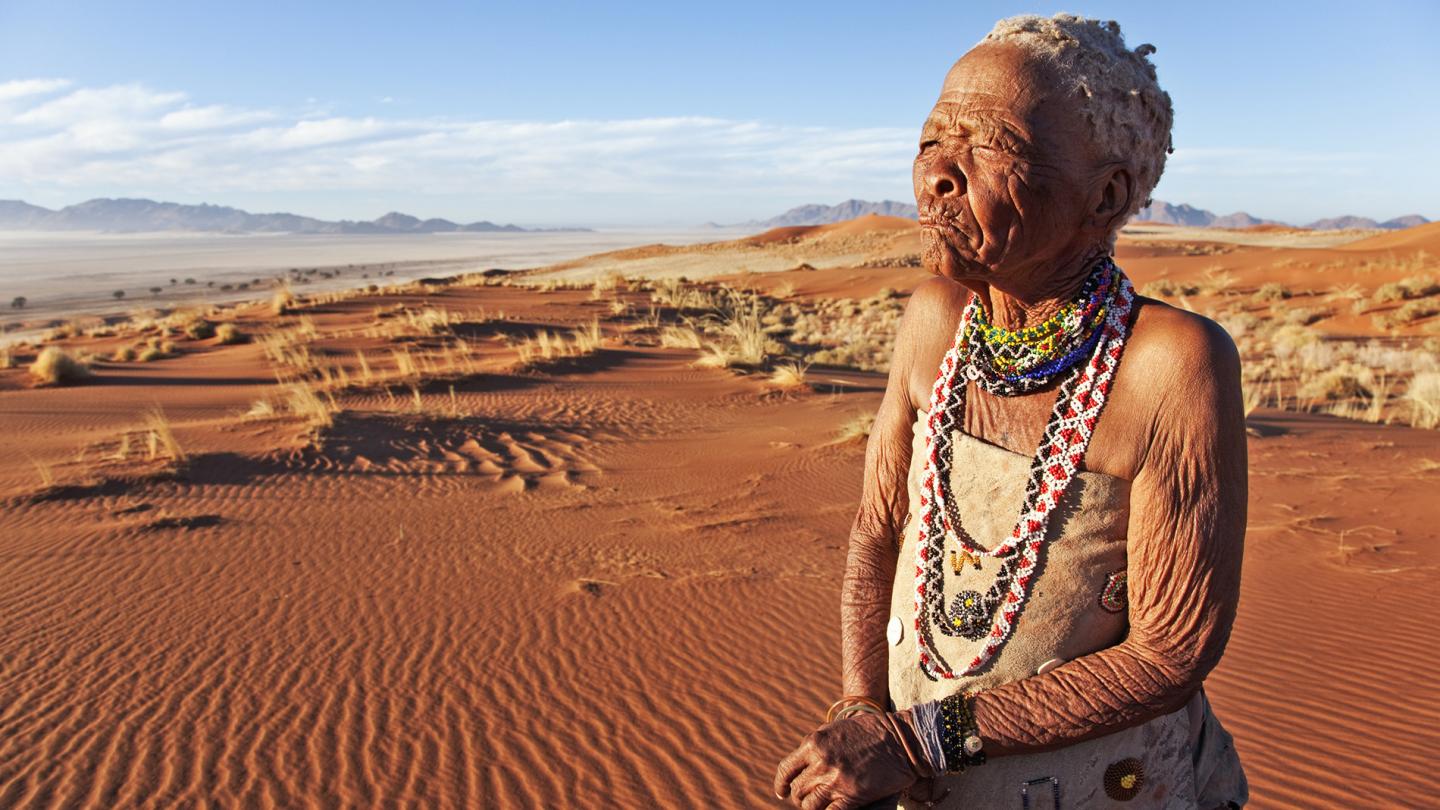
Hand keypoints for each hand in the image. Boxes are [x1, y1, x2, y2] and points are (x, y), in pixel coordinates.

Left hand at [773, 711, 931, 808]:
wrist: (901, 740)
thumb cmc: (870, 732)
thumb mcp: (835, 730)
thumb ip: (816, 747)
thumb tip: (800, 765)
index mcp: (813, 744)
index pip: (785, 770)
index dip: (781, 784)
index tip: (782, 792)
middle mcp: (820, 763)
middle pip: (797, 790)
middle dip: (800, 797)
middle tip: (807, 799)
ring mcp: (835, 781)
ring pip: (809, 805)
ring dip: (812, 807)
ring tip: (820, 805)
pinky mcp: (851, 796)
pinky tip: (833, 809)